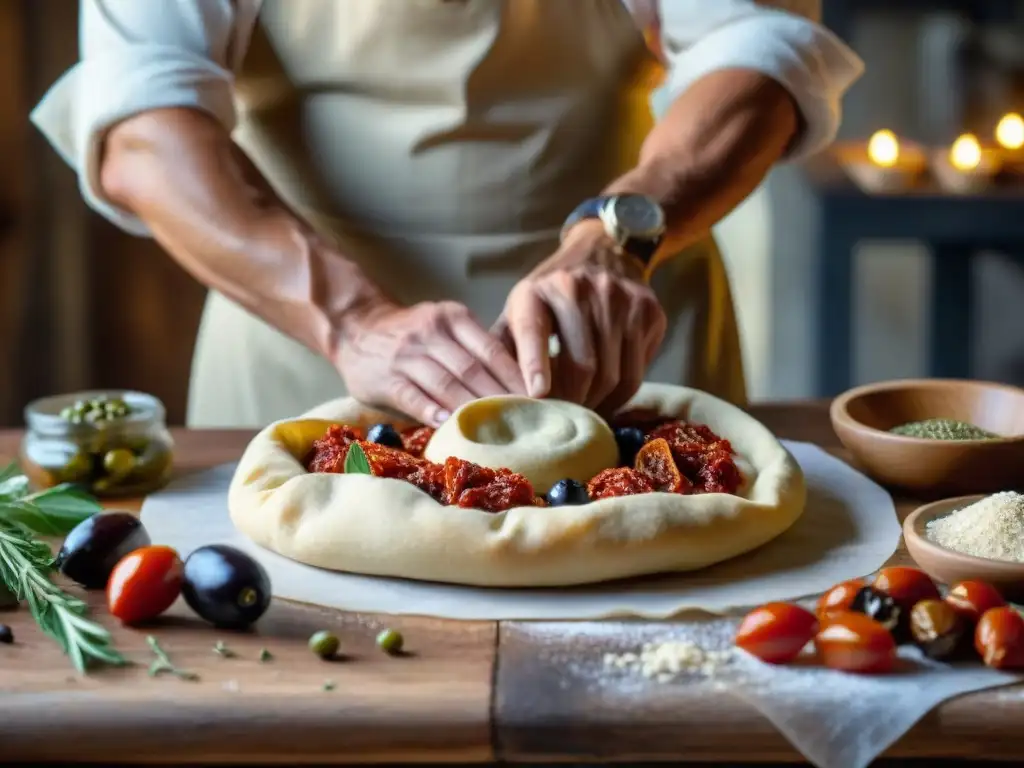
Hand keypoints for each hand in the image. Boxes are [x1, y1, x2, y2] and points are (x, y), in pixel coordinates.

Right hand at [334, 301, 526, 425]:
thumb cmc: (411, 335)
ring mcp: (407, 356)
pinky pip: (413, 397)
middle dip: (502, 397)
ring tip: (498, 429)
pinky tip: (450, 425)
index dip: (517, 376)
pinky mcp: (386, 379)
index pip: (492, 350)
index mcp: (452, 318)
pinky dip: (432, 411)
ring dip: (473, 408)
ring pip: (446, 383)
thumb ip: (471, 349)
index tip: (539, 399)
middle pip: (474, 369)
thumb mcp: (443, 326)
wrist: (354, 326)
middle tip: (526, 421)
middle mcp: (431, 333)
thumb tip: (516, 387)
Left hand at [494, 221, 666, 413]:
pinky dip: (621, 395)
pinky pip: (638, 371)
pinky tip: (607, 397)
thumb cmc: (549, 296)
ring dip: (598, 404)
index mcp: (538, 290)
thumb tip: (489, 400)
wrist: (602, 251)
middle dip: (571, 402)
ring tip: (584, 414)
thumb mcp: (519, 311)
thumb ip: (502, 350)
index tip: (537, 394)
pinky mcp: (649, 312)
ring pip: (613, 375)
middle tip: (562, 422)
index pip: (534, 330)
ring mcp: (621, 299)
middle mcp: (580, 289)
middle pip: (582, 366)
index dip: (535, 364)